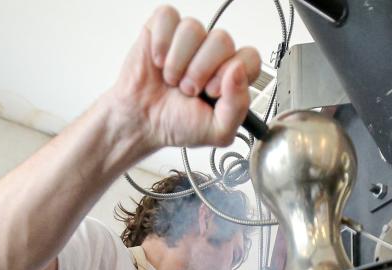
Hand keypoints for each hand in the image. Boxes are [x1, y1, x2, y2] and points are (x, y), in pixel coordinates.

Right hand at [105, 6, 261, 150]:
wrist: (141, 122)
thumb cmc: (178, 124)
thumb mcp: (217, 131)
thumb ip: (238, 106)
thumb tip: (237, 71)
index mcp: (231, 76)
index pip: (250, 58)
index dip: (231, 73)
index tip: (212, 92)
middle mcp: (212, 54)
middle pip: (222, 40)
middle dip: (200, 70)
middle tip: (187, 90)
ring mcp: (189, 39)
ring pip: (194, 28)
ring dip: (178, 60)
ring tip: (171, 79)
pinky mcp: (164, 28)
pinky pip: (168, 17)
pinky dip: (161, 43)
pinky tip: (157, 62)